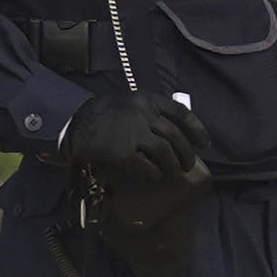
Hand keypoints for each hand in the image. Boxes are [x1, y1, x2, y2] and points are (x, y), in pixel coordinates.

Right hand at [56, 95, 211, 186]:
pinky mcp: (122, 151)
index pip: (181, 113)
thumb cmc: (100, 116)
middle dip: (186, 152)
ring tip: (174, 172)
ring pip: (165, 151)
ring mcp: (133, 131)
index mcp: (146, 99)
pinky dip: (154, 172)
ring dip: (173, 164)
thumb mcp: (127, 105)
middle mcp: (143, 112)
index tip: (205, 143)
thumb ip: (149, 113)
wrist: (71, 125)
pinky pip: (146, 165)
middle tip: (188, 164)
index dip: (197, 129)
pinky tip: (155, 176)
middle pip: (175, 135)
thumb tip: (174, 132)